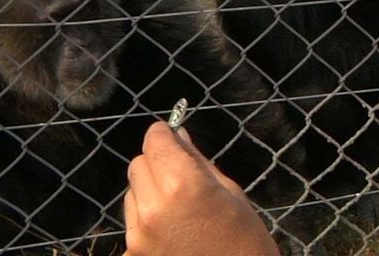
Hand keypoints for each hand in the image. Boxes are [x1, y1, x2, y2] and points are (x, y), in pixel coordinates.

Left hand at [123, 121, 279, 255]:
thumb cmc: (246, 240)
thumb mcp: (231, 193)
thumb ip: (198, 162)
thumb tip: (179, 135)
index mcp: (182, 184)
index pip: (154, 141)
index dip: (162, 134)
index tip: (169, 134)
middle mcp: (153, 206)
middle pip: (138, 165)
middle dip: (156, 163)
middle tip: (180, 175)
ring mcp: (139, 234)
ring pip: (132, 194)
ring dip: (149, 192)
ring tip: (178, 209)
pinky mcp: (133, 254)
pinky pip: (133, 223)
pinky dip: (147, 221)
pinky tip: (172, 232)